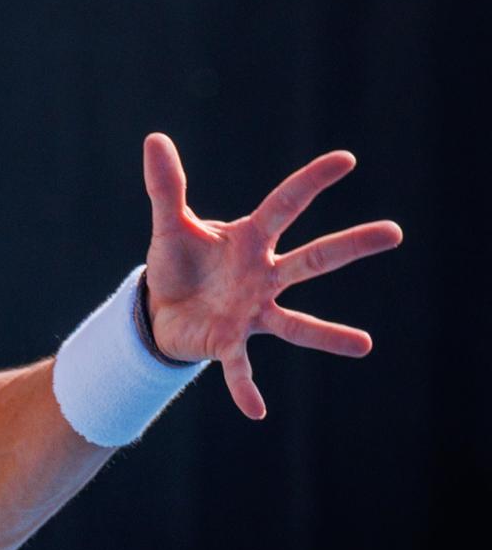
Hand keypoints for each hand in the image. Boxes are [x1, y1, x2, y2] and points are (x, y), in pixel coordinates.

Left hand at [141, 133, 402, 418]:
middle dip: (350, 246)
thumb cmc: (178, 262)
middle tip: (394, 233)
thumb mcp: (169, 224)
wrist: (160, 307)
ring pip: (295, 322)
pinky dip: (245, 388)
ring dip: (327, 335)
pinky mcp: (229, 342)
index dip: (312, 181)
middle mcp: (263, 275)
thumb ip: (166, 186)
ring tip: (364, 345)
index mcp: (250, 240)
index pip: (286, 204)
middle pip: (313, 259)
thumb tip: (154, 138)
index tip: (346, 160)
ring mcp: (252, 311)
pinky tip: (255, 411)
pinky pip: (240, 368)